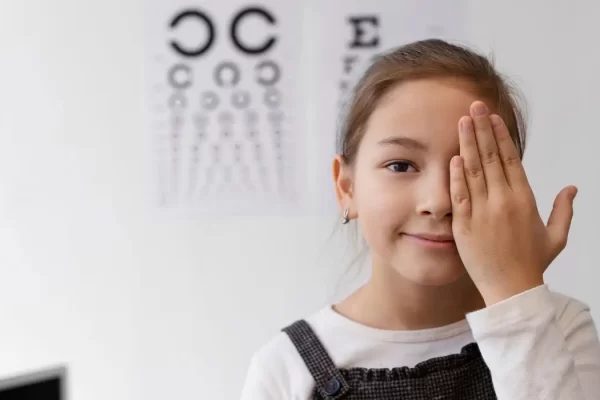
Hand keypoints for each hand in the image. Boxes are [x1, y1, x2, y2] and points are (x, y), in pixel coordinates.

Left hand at [449, 101, 577, 305]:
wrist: (511, 290)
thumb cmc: (532, 264)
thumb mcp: (556, 237)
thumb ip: (564, 210)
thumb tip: (572, 188)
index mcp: (524, 199)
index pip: (511, 159)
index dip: (500, 136)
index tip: (493, 117)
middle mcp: (503, 201)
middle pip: (490, 157)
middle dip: (482, 129)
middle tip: (474, 107)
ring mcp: (482, 212)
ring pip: (473, 170)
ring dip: (467, 144)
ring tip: (462, 122)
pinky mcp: (464, 225)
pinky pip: (459, 194)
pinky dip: (455, 175)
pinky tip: (453, 157)